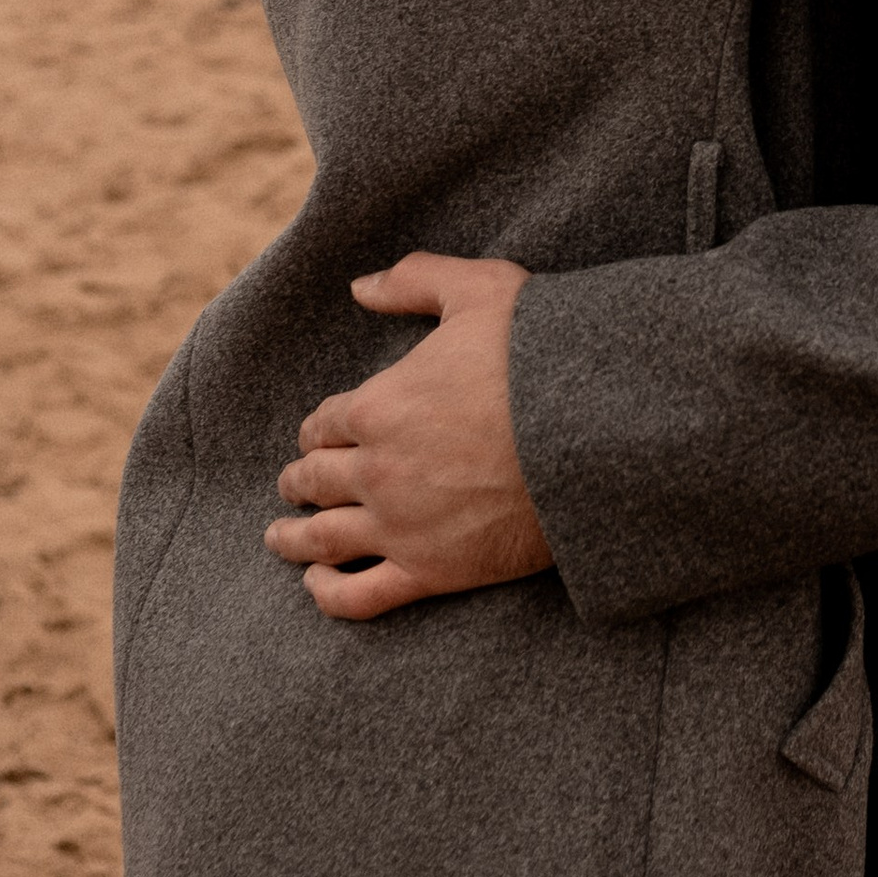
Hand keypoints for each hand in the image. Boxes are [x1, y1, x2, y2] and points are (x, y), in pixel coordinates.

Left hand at [265, 255, 550, 620]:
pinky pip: (360, 596)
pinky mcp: (432, 570)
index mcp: (377, 406)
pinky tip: (318, 586)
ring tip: (280, 539)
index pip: (323, 424)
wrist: (597, 432)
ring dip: (292, 539)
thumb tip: (361, 286)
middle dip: (300, 480)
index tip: (320, 435)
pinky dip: (329, 594)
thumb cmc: (540, 356)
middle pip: (315, 481)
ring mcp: (400, 526)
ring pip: (322, 540)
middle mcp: (376, 471)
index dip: (318, 429)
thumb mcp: (480, 290)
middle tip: (295, 484)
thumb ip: (415, 280)